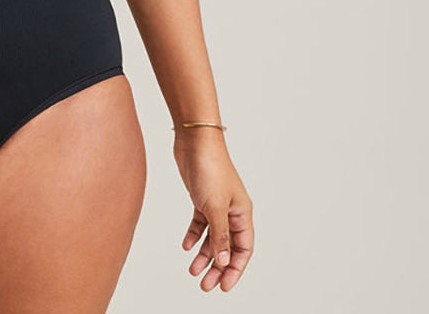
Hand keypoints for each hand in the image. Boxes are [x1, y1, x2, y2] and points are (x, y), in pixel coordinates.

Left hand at [173, 132, 253, 291]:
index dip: (235, 269)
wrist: (194, 141)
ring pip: (212, 237)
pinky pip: (199, 222)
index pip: (243, 249)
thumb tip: (224, 262)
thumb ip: (219, 235)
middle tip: (205, 285)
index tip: (224, 286)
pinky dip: (193, 235)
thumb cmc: (210, 168)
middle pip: (227, 246)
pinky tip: (185, 246)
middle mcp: (231, 211)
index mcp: (242, 213)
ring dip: (203, 254)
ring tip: (192, 271)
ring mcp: (216, 204)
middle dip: (218, 267)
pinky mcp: (200, 197)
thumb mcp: (215, 207)